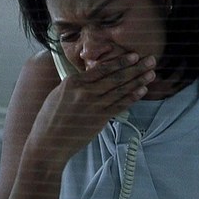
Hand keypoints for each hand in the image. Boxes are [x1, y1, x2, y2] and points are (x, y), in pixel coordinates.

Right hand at [26, 53, 155, 163]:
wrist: (48, 142)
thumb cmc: (50, 119)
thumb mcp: (58, 94)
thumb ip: (75, 84)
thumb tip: (90, 77)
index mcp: (73, 82)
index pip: (101, 68)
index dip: (120, 61)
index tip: (133, 55)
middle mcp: (85, 91)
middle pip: (115, 77)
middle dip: (135, 67)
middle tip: (150, 60)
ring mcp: (94, 105)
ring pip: (120, 90)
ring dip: (138, 81)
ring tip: (151, 73)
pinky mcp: (100, 119)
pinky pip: (120, 105)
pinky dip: (132, 97)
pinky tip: (142, 91)